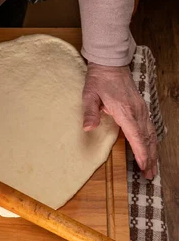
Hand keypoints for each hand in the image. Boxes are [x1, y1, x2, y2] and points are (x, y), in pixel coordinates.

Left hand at [82, 63, 156, 179]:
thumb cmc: (98, 81)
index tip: (143, 166)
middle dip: (149, 158)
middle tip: (149, 176)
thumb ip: (90, 112)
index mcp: (125, 112)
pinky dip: (151, 141)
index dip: (140, 153)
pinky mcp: (141, 108)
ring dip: (153, 152)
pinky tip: (151, 149)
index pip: (136, 136)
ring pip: (151, 135)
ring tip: (152, 168)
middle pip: (147, 139)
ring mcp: (141, 110)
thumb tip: (87, 128)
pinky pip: (149, 128)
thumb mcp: (89, 95)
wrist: (110, 64)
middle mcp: (137, 112)